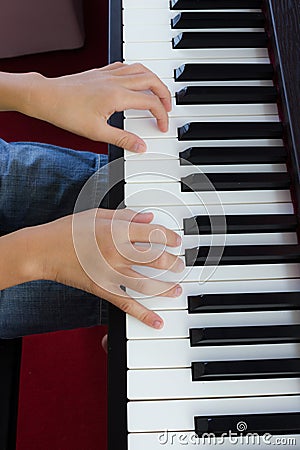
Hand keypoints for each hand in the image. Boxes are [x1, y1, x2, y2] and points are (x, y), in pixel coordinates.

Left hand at [22, 62, 171, 151]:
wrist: (46, 96)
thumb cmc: (66, 112)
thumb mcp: (96, 132)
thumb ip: (122, 139)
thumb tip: (140, 147)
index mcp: (117, 95)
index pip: (150, 102)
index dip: (161, 115)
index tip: (161, 126)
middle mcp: (116, 80)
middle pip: (151, 80)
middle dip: (164, 94)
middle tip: (168, 107)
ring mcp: (108, 73)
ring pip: (141, 69)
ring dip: (154, 80)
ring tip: (157, 93)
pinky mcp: (101, 72)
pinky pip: (126, 66)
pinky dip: (138, 73)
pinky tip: (135, 81)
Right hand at [24, 208, 182, 328]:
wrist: (43, 251)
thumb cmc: (68, 230)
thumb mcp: (97, 215)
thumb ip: (126, 216)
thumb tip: (148, 218)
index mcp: (117, 232)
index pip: (154, 235)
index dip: (170, 238)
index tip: (177, 241)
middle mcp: (117, 254)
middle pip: (156, 260)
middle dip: (173, 263)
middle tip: (179, 264)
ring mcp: (111, 274)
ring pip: (147, 284)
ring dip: (166, 287)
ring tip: (177, 288)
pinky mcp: (103, 289)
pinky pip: (127, 304)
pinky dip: (143, 314)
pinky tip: (157, 321)